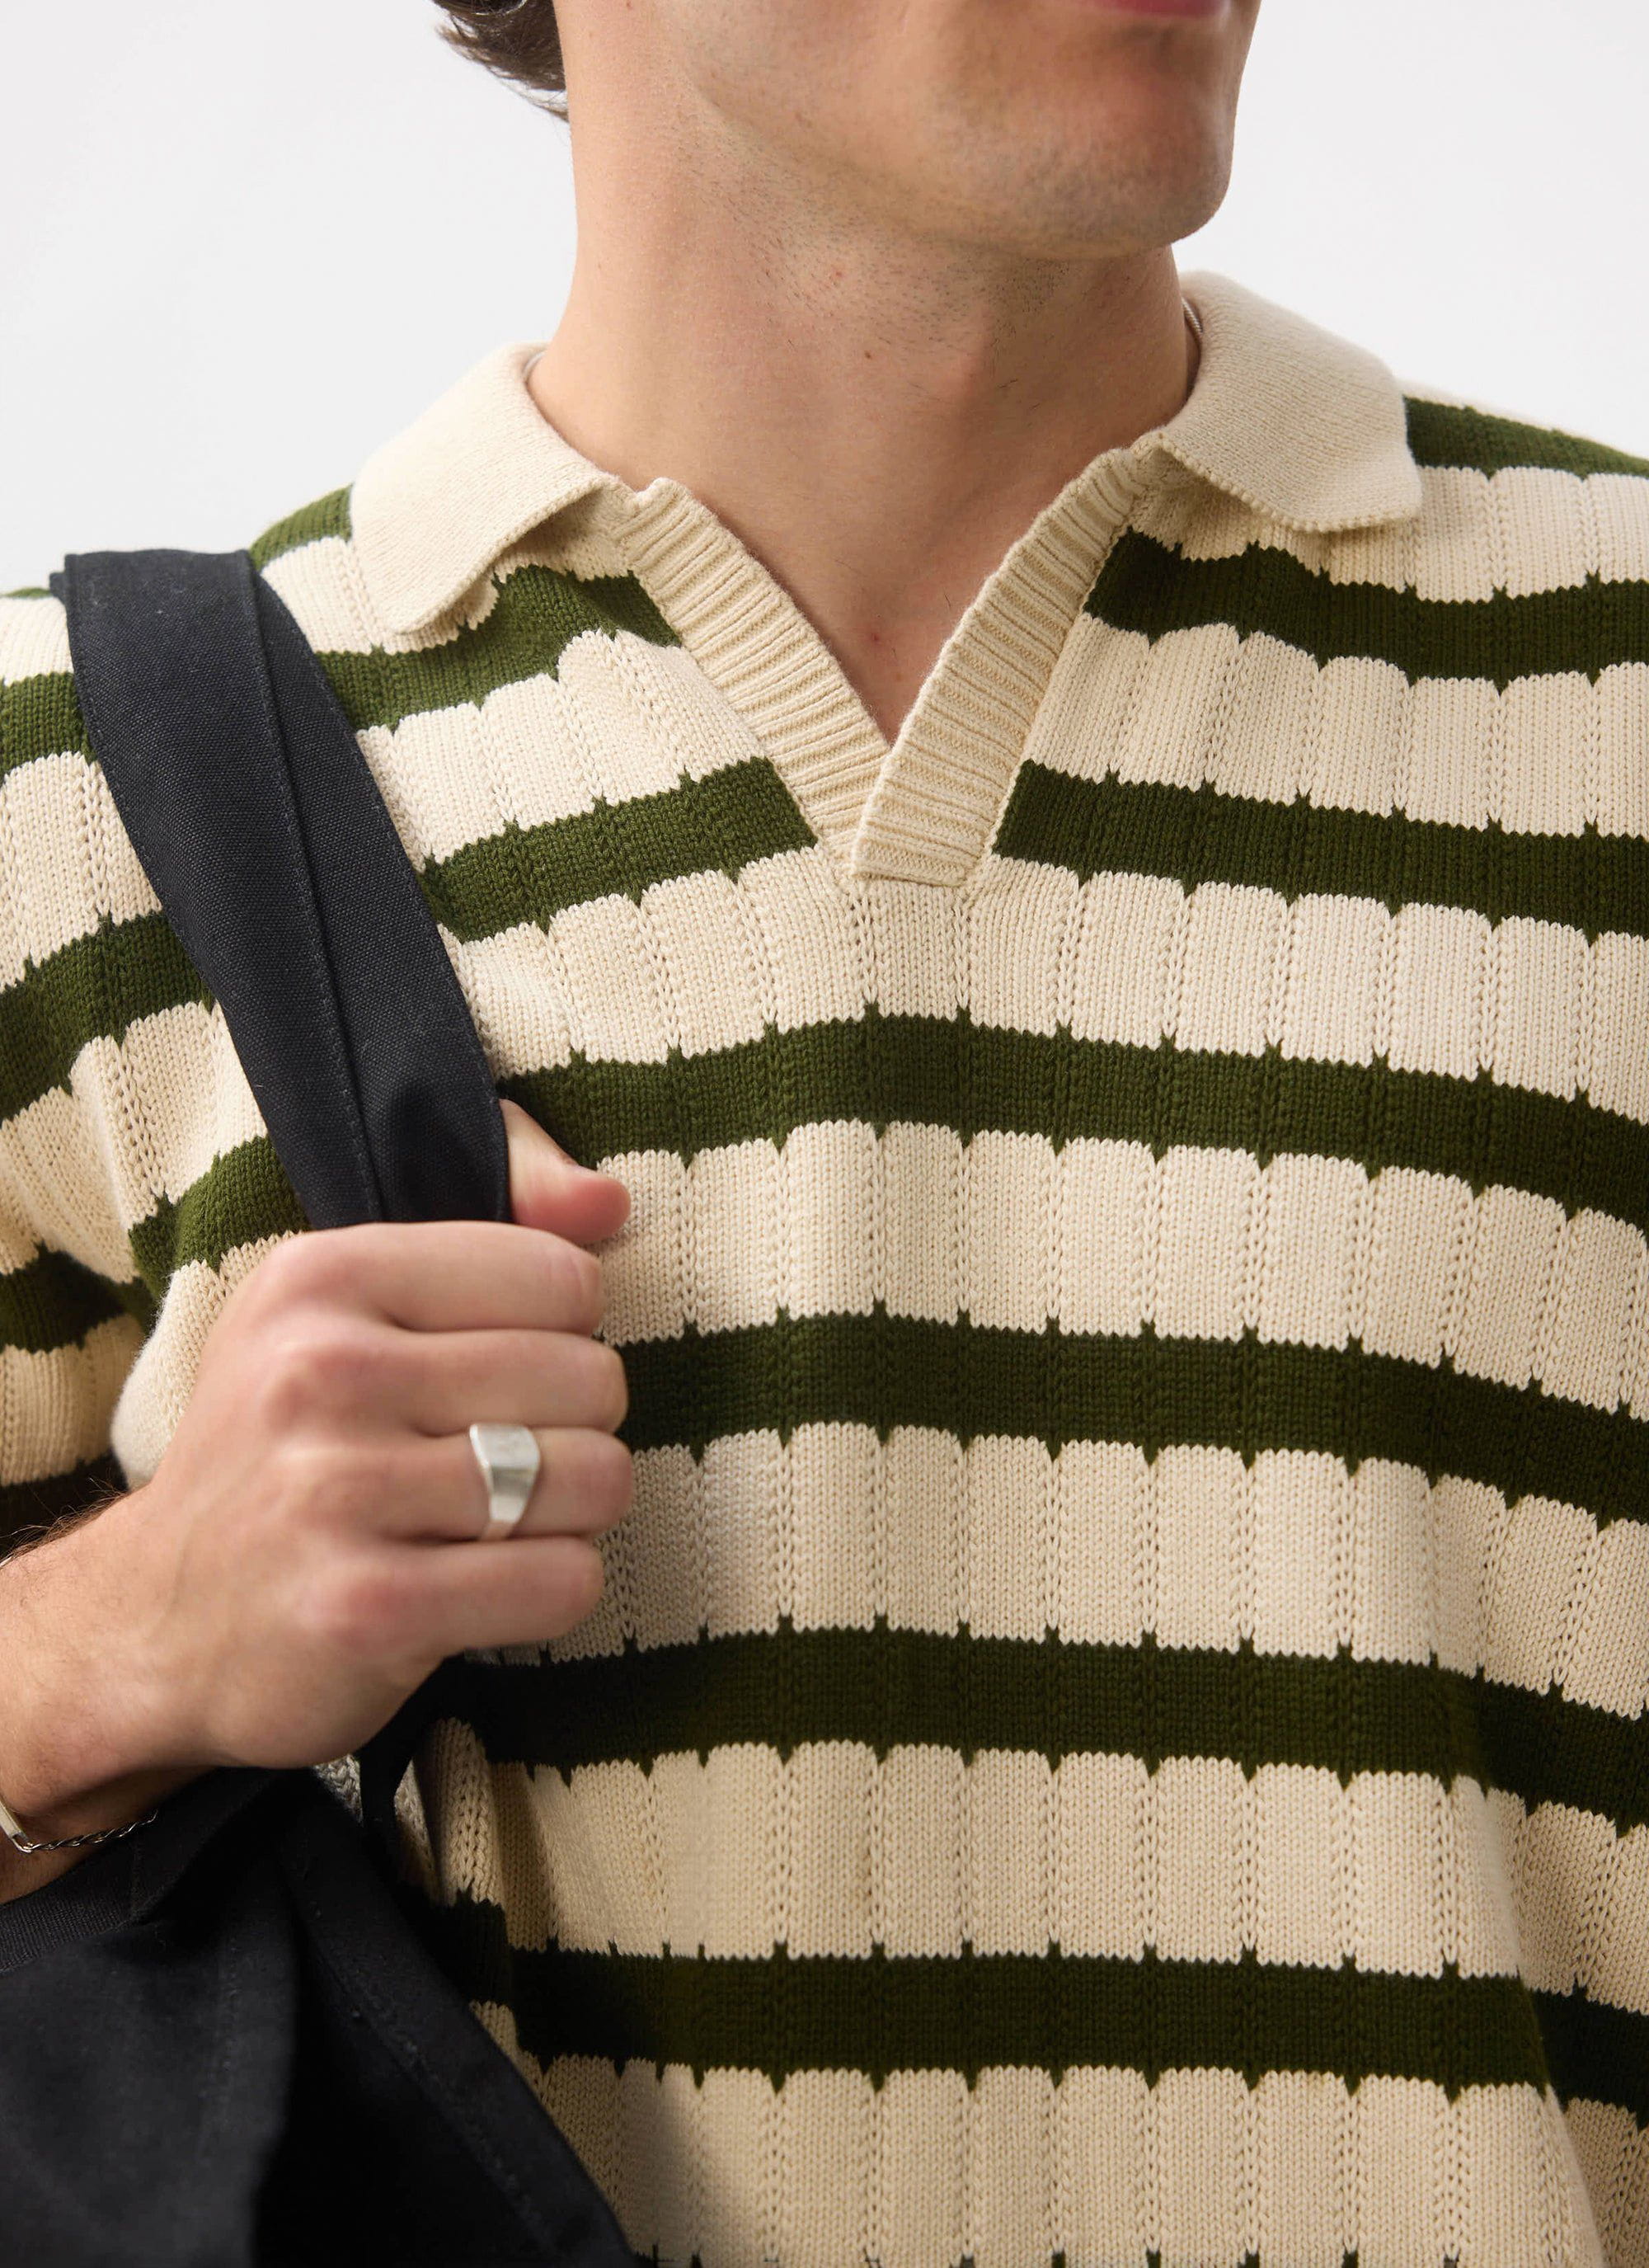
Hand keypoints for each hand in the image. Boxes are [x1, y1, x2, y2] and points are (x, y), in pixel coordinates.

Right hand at [0, 1102, 630, 1865]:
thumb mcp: (342, 1306)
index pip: (563, 1278)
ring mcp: (337, 1493)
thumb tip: (610, 1205)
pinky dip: (554, 1590)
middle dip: (578, 1430)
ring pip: (594, 1480)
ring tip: (500, 1522)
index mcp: (322, 1277)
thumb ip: (494, 1232)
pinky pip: (563, 1582)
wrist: (154, 1621)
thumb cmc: (286, 1446)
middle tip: (507, 1461)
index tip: (499, 1377)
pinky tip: (488, 1588)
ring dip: (572, 1515)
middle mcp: (322, 1371)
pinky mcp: (367, 1609)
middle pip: (591, 1380)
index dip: (563, 1337)